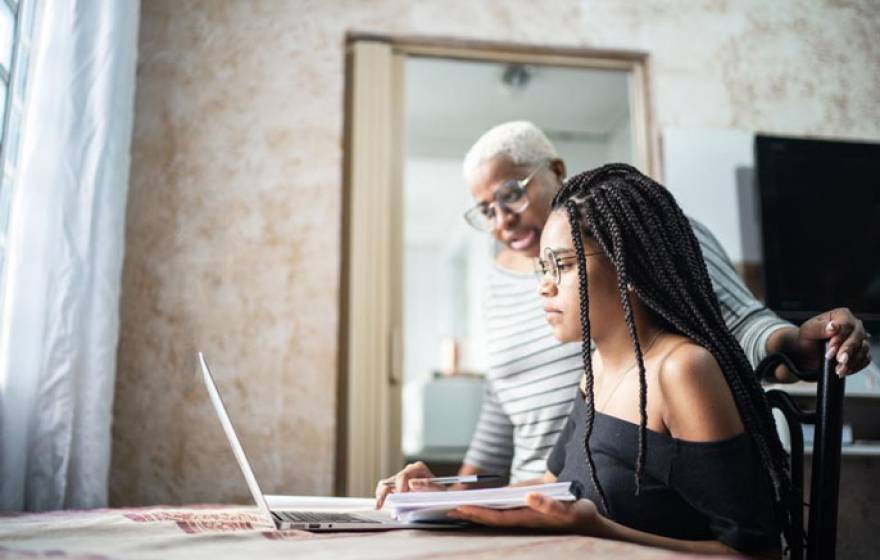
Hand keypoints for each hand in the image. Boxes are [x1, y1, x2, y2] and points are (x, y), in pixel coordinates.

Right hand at [374, 461, 444, 509]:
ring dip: (381, 495)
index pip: (404, 475)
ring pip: (385, 484)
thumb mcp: (438, 488)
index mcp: (417, 468)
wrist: (441, 496)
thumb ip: (426, 484)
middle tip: (384, 503)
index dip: (400, 486)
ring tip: (379, 505)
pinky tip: (380, 505)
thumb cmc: (441, 492)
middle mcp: (408, 472)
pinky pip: (385, 489)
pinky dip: (381, 497)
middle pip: (392, 480)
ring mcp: (401, 479)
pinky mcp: (397, 487)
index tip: (401, 494)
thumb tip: (411, 484)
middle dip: (386, 491)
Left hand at [447, 494, 605, 535]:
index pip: (495, 517)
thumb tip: (529, 497)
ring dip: (465, 503)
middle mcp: (515, 518)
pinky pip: (491, 503)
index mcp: (525, 519)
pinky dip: (476, 500)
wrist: (584, 517)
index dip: (477, 512)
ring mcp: (514, 512)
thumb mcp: (568, 509)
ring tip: (442, 497)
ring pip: (485, 509)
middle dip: (463, 508)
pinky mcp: (515, 505)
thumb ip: (550, 506)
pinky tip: (462, 497)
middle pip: (484, 514)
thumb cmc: (577, 514)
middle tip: (441, 502)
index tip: (459, 507)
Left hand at [794, 309, 870, 375]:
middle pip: (858, 336)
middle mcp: (854, 325)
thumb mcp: (807, 331)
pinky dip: (856, 366)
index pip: (846, 324)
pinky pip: (865, 359)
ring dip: (852, 360)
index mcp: (841, 315)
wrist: (807, 352)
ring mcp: (859, 339)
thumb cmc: (808, 337)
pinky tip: (844, 370)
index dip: (840, 337)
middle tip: (839, 360)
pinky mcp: (861, 352)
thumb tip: (833, 326)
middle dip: (848, 350)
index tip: (831, 348)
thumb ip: (819, 328)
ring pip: (863, 349)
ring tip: (839, 369)